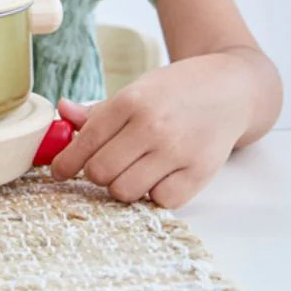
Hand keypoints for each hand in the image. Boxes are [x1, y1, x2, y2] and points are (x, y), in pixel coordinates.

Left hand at [48, 56, 251, 208]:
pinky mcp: (200, 173)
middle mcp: (152, 126)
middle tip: (105, 166)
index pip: (86, 141)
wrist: (230, 88)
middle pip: (100, 172)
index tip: (59, 172)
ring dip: (123, 186)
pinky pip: (161, 201)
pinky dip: (155, 194)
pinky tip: (159, 176)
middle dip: (96, 173)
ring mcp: (178, 151)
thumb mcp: (136, 90)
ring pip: (125, 191)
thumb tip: (63, 112)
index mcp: (131, 101)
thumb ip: (99, 110)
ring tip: (134, 170)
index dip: (66, 162)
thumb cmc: (175, 91)